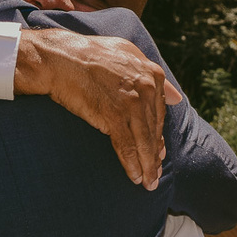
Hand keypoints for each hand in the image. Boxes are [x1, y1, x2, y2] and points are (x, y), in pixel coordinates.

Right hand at [14, 28, 175, 190]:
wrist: (60, 58)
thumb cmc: (89, 54)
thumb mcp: (127, 53)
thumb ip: (152, 75)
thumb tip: (176, 97)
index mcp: (152, 75)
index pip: (159, 113)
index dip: (158, 136)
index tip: (159, 152)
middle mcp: (146, 89)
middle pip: (154, 130)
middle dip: (155, 155)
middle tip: (156, 174)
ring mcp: (132, 104)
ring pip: (144, 142)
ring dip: (148, 166)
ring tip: (149, 183)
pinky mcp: (114, 116)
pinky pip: (127, 146)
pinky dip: (132, 164)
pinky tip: (134, 177)